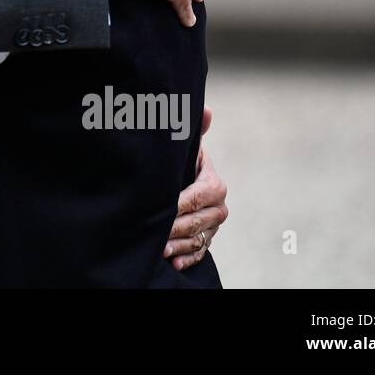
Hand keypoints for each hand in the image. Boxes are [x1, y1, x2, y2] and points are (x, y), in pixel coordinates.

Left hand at [164, 105, 227, 269]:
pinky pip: (200, 251)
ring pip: (197, 238)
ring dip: (178, 245)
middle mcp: (219, 206)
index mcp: (214, 184)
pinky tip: (173, 263)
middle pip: (197, 220)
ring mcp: (214, 225)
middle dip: (175, 228)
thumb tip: (206, 110)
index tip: (161, 208)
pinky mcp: (207, 239)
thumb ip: (194, 130)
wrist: (184, 180)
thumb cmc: (181, 161)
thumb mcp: (186, 147)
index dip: (179, 204)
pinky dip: (188, 258)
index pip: (197, 196)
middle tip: (156, 234)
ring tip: (160, 249)